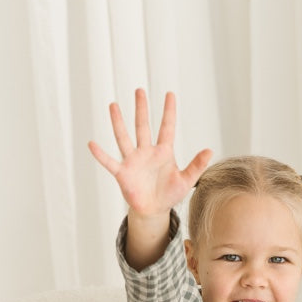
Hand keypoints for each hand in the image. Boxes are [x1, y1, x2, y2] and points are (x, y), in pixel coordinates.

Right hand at [88, 89, 211, 217]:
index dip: (169, 111)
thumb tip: (210, 150)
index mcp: (163, 152)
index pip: (167, 127)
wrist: (154, 210)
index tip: (170, 94)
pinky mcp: (123, 173)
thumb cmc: (169, 194)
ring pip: (124, 137)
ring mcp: (133, 161)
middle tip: (139, 90)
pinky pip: (109, 162)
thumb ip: (197, 165)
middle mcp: (146, 152)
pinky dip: (100, 155)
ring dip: (118, 122)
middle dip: (141, 109)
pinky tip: (92, 144)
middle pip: (143, 126)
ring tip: (113, 105)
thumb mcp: (186, 180)